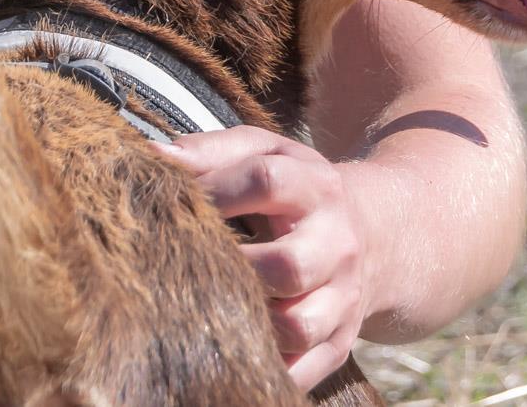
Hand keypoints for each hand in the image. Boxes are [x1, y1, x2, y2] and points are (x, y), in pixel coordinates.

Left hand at [156, 126, 374, 391]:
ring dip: (245, 324)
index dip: (214, 191)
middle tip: (188, 265)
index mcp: (316, 186)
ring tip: (206, 308)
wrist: (372, 233)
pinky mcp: (339, 344)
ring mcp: (343, 299)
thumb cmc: (293, 189)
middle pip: (287, 266)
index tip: (176, 202)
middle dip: (231, 268)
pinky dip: (263, 371)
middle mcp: (336, 243)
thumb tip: (153, 157)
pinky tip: (228, 352)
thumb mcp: (266, 153)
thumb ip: (211, 151)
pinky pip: (300, 375)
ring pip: (297, 328)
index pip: (267, 180)